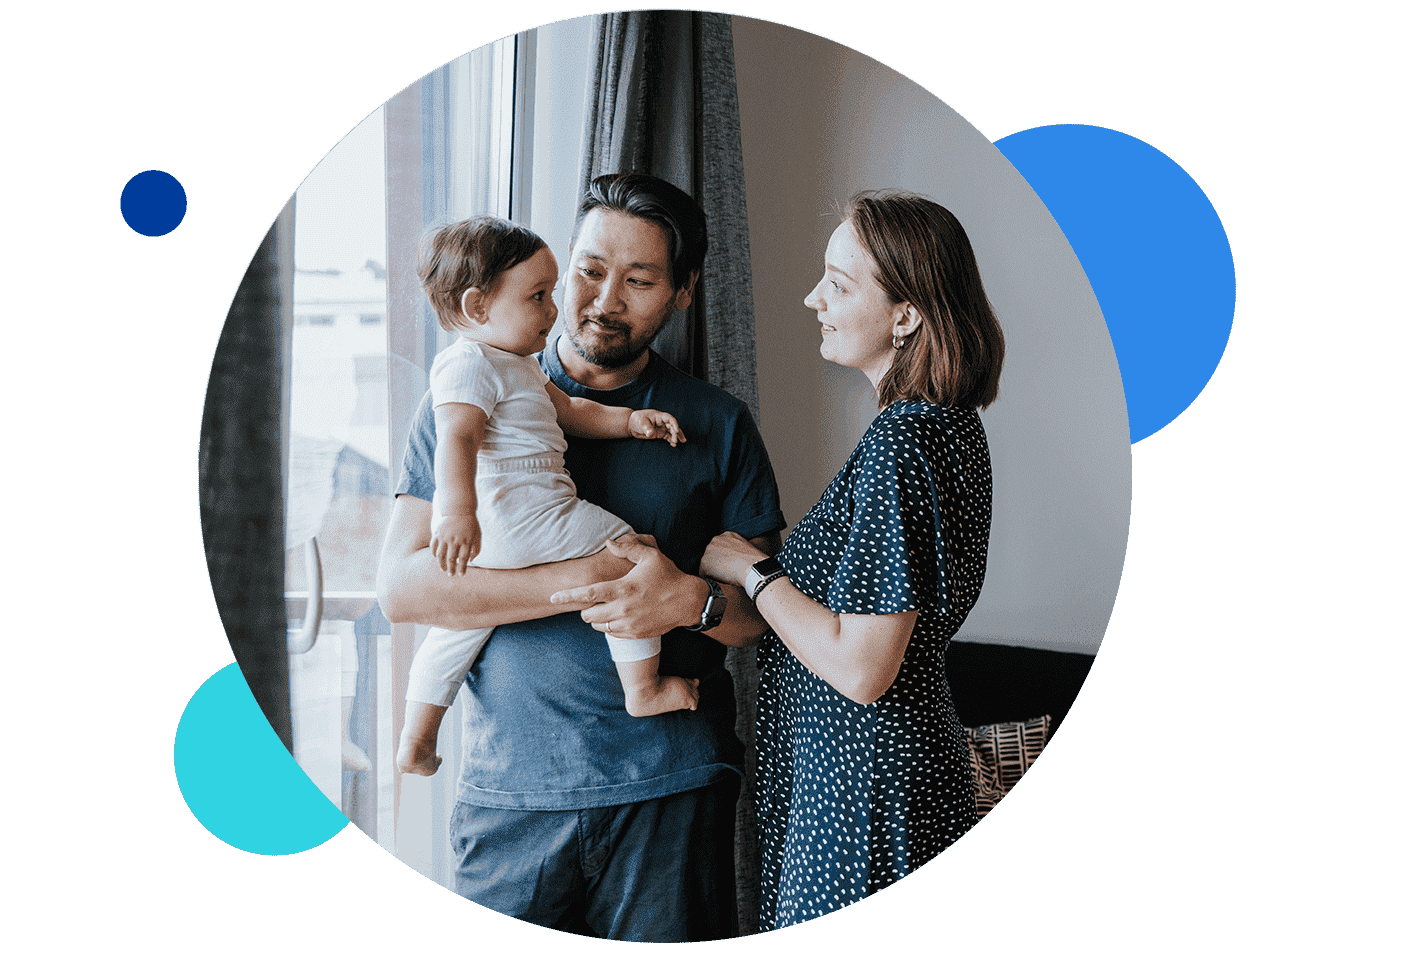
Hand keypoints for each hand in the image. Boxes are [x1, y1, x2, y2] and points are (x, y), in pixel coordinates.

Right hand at [431, 515, 480, 574]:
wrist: (459, 509)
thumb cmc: (471, 524)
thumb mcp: (478, 535)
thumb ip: (476, 549)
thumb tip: (471, 561)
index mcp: (466, 540)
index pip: (464, 558)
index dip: (462, 568)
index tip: (461, 575)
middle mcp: (455, 539)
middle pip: (452, 559)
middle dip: (451, 569)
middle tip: (451, 575)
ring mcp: (444, 536)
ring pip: (440, 555)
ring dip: (441, 564)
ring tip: (443, 569)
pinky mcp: (437, 533)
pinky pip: (433, 546)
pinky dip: (434, 554)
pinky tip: (437, 558)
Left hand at [550, 534, 708, 637]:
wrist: (688, 602)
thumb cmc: (669, 576)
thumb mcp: (650, 556)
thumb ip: (627, 548)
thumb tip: (608, 542)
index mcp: (622, 589)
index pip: (587, 595)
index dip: (567, 596)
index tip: (552, 597)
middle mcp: (623, 609)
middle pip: (589, 615)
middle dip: (584, 609)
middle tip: (590, 602)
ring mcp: (629, 624)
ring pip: (599, 627)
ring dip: (596, 619)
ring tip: (605, 609)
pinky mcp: (636, 634)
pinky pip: (612, 634)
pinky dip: (609, 627)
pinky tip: (617, 617)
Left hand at [629, 409, 685, 446]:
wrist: (632, 425)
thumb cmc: (637, 420)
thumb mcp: (641, 423)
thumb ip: (647, 428)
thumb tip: (651, 434)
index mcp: (658, 416)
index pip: (669, 418)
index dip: (674, 423)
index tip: (677, 430)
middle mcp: (662, 422)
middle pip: (672, 426)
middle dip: (676, 433)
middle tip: (676, 440)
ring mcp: (661, 428)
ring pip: (672, 431)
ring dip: (676, 436)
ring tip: (682, 442)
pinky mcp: (660, 433)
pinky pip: (668, 436)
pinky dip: (671, 440)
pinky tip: (674, 444)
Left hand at [701, 531, 767, 586]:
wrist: (753, 568)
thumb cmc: (755, 562)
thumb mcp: (747, 549)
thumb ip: (737, 551)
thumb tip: (735, 561)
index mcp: (728, 535)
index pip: (720, 547)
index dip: (723, 557)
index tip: (728, 564)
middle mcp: (716, 539)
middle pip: (711, 554)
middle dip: (716, 563)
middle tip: (725, 572)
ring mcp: (709, 550)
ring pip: (706, 563)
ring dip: (712, 571)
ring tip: (723, 577)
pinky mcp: (705, 562)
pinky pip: (702, 573)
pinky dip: (708, 579)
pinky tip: (719, 581)